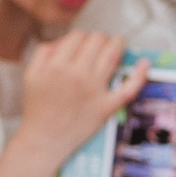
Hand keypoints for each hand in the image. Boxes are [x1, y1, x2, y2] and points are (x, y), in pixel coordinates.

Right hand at [18, 34, 144, 156]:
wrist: (43, 140)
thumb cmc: (37, 109)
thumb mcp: (30, 76)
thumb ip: (43, 53)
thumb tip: (63, 41)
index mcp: (56, 66)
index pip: (77, 36)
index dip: (81, 37)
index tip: (82, 44)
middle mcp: (77, 75)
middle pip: (98, 40)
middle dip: (100, 39)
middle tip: (99, 46)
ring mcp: (94, 90)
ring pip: (114, 55)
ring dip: (118, 45)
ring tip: (117, 46)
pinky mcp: (106, 106)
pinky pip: (129, 87)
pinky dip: (140, 73)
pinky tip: (145, 63)